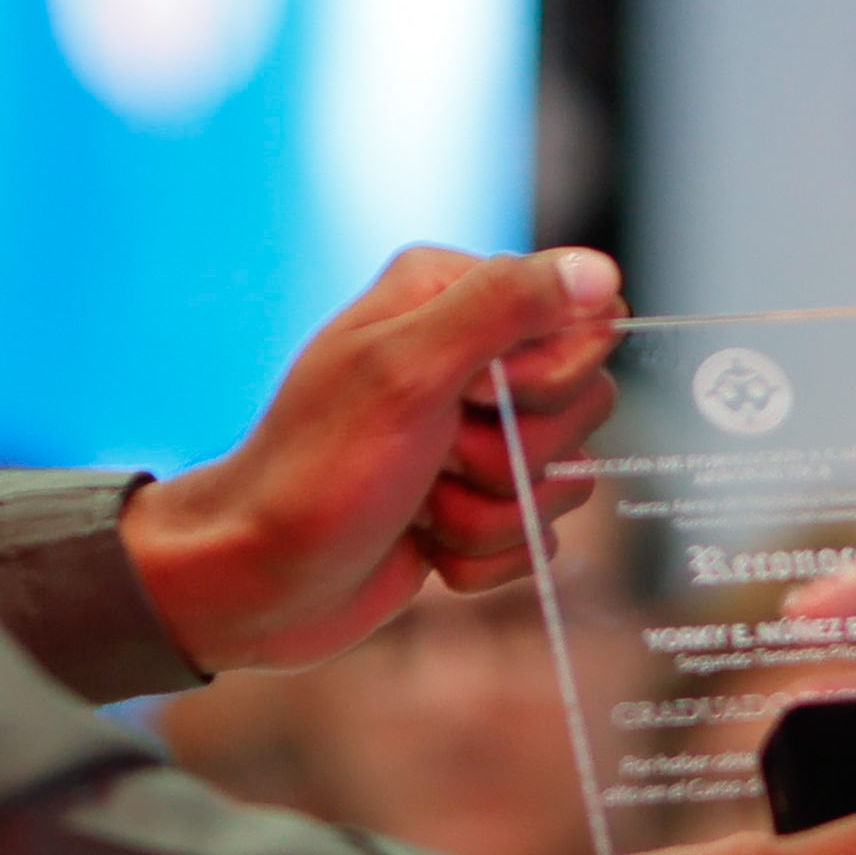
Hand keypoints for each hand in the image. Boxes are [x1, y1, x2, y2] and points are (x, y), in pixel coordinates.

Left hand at [124, 245, 622, 672]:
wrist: (255, 582)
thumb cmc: (317, 472)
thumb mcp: (407, 373)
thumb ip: (504, 308)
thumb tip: (599, 271)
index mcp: (450, 296)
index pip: (583, 319)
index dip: (549, 376)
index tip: (479, 400)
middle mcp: (468, 356)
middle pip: (583, 404)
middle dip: (513, 457)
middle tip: (435, 459)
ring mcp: (474, 434)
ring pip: (564, 478)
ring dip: (493, 513)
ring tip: (421, 508)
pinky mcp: (478, 503)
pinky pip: (538, 534)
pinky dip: (485, 554)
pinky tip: (425, 544)